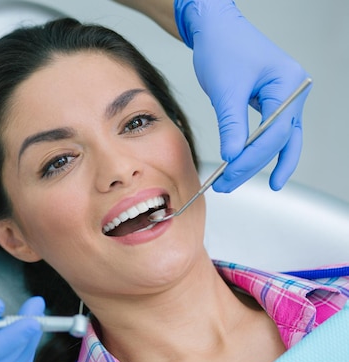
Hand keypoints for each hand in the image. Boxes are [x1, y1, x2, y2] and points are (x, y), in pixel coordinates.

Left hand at [174, 0, 311, 191]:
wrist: (215, 29)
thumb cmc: (223, 48)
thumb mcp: (225, 89)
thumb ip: (231, 125)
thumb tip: (232, 157)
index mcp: (289, 84)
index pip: (275, 131)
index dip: (252, 156)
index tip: (229, 172)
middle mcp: (293, 92)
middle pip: (279, 140)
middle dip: (252, 165)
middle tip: (226, 184)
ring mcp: (285, 98)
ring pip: (278, 141)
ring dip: (256, 163)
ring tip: (233, 183)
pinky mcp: (271, 103)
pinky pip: (270, 133)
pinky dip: (258, 151)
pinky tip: (252, 169)